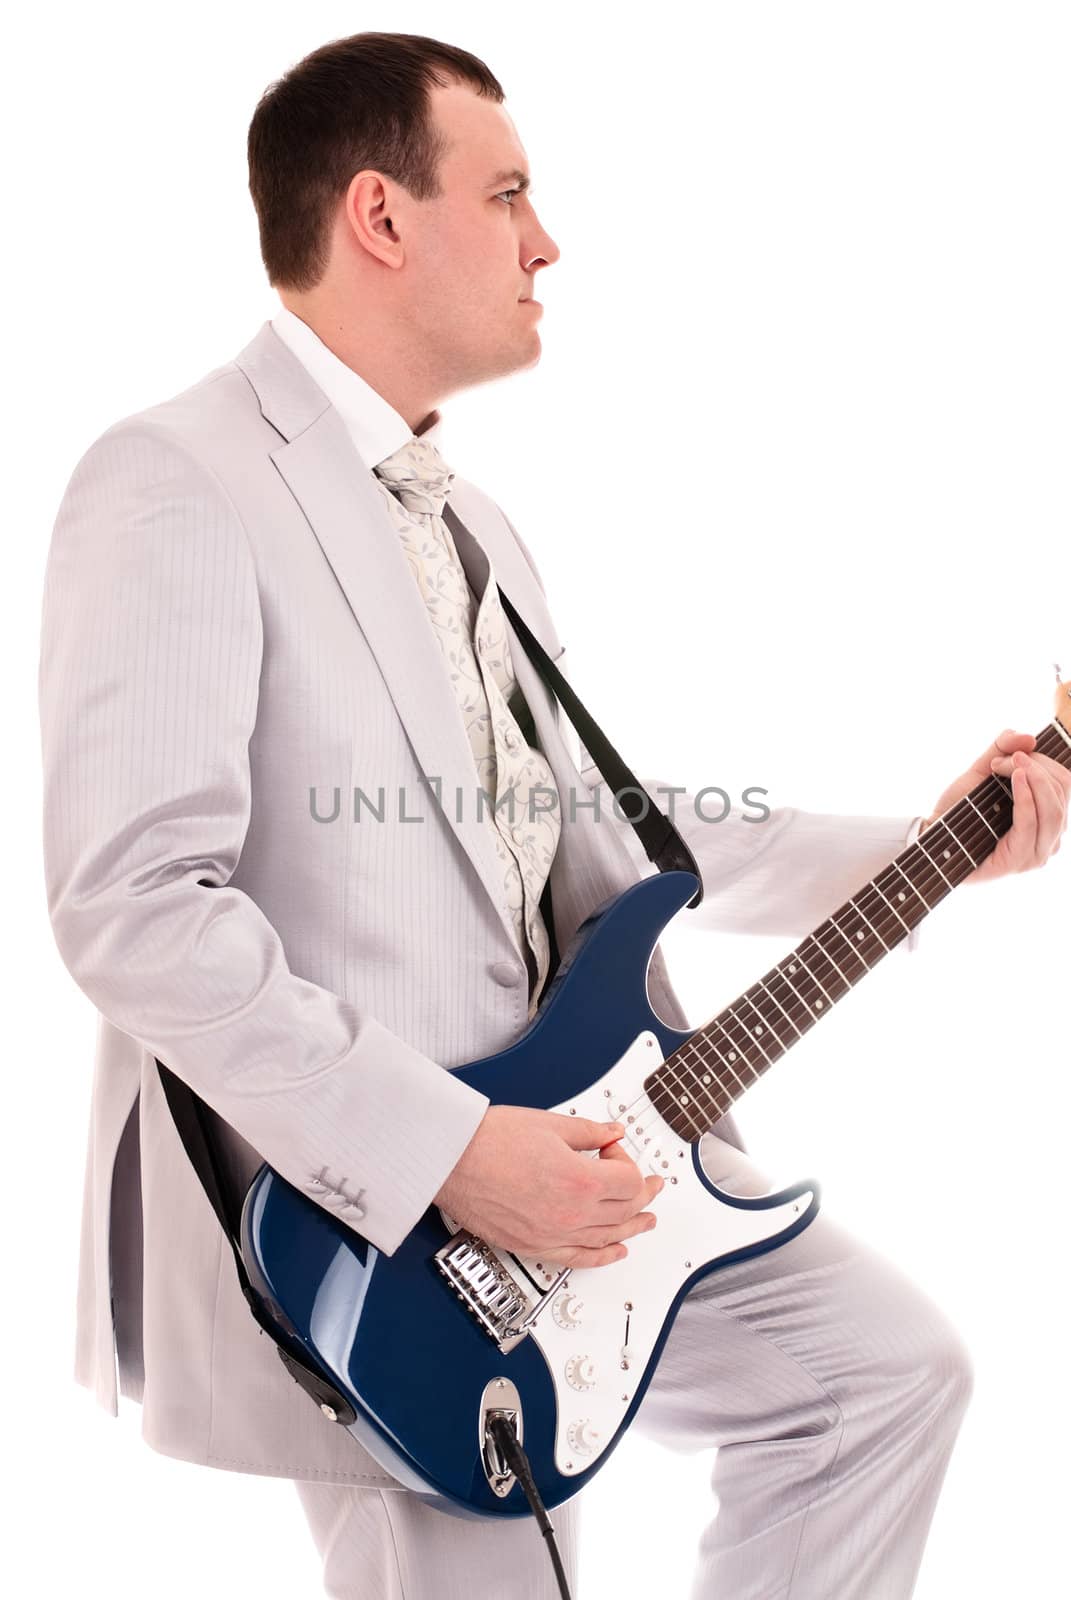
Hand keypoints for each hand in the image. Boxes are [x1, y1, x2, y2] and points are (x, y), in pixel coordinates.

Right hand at [434, 1104, 662, 1267]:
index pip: (629, 1181)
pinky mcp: (533, 1245)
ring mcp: (552, 1234)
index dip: (627, 1160)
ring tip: (647, 1221)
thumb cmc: (488, 1140)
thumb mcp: (549, 1124)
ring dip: (632, 1228)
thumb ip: (588, 1132)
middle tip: (651, 1185)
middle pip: (624, 1210)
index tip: (610, 1148)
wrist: (450, 1159)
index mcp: (579, 1181)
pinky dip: (603, 1257)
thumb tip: (611, 1132)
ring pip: (608, 1238)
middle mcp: (571, 1214)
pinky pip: (579, 1259)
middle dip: (641, 1194)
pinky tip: (616, 1251)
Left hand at [921, 729, 1068, 884]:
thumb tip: (1029, 737)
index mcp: (1047, 817)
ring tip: (1014, 762)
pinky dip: (1026, 798)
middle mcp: (1049, 838)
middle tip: (1012, 757)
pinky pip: (1031, 824)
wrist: (932, 835)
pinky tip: (1017, 778)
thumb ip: (1002, 750)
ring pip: (1053, 810)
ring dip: (1036, 779)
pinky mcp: (1019, 860)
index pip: (1064, 784)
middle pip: (1061, 793)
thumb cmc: (958, 808)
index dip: (1044, 762)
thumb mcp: (982, 772)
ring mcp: (1036, 853)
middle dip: (1038, 768)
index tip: (1014, 753)